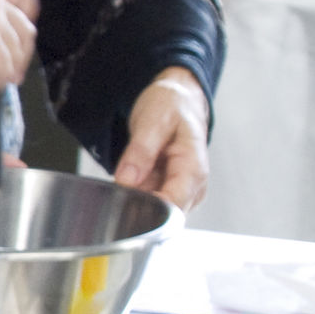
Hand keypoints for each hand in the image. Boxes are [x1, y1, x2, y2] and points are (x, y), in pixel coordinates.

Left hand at [110, 68, 209, 206]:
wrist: (178, 99)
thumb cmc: (171, 106)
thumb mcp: (152, 120)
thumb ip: (140, 152)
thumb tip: (127, 180)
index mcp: (193, 169)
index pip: (173, 206)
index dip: (148, 210)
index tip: (124, 201)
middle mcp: (193, 186)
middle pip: (164, 214)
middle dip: (138, 206)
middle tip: (121, 184)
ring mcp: (183, 191)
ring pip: (156, 211)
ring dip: (136, 200)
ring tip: (129, 173)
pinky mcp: (170, 190)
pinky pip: (151, 202)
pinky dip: (137, 195)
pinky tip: (131, 178)